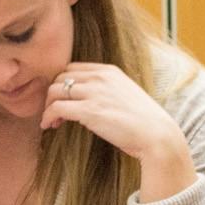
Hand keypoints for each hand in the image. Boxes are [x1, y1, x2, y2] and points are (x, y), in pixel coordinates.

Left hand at [41, 63, 196, 199]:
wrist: (157, 136)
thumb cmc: (145, 122)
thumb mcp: (127, 95)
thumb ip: (108, 91)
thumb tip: (92, 101)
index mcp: (109, 71)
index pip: (73, 68)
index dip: (63, 83)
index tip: (62, 99)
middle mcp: (100, 77)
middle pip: (60, 77)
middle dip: (52, 94)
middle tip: (53, 111)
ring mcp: (94, 92)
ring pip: (54, 90)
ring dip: (47, 106)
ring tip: (50, 121)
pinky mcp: (89, 111)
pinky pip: (56, 108)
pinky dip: (48, 116)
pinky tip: (49, 126)